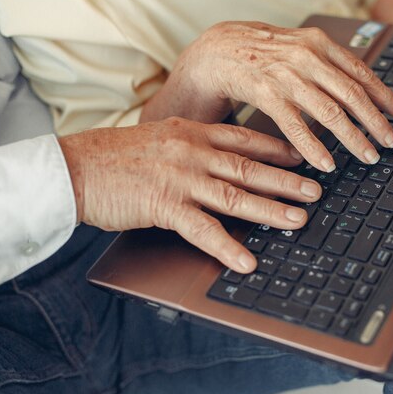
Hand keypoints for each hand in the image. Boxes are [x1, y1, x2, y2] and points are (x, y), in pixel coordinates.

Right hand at [59, 118, 322, 272]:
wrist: (76, 166)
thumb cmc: (116, 155)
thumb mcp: (161, 137)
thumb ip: (193, 145)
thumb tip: (219, 158)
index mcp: (194, 132)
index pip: (245, 138)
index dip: (277, 149)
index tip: (301, 157)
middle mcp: (193, 152)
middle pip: (249, 167)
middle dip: (286, 181)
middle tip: (316, 191)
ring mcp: (181, 178)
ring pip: (236, 196)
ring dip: (270, 211)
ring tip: (298, 221)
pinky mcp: (164, 205)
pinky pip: (203, 230)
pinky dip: (227, 247)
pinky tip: (247, 261)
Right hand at [141, 21, 392, 171]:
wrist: (215, 49)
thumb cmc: (260, 55)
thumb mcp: (298, 50)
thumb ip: (325, 66)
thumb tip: (357, 89)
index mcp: (318, 44)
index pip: (361, 72)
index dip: (383, 94)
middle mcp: (306, 56)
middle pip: (351, 93)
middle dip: (374, 121)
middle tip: (390, 143)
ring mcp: (286, 74)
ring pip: (329, 110)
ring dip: (352, 137)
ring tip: (368, 156)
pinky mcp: (264, 92)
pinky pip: (296, 124)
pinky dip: (314, 146)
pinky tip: (327, 162)